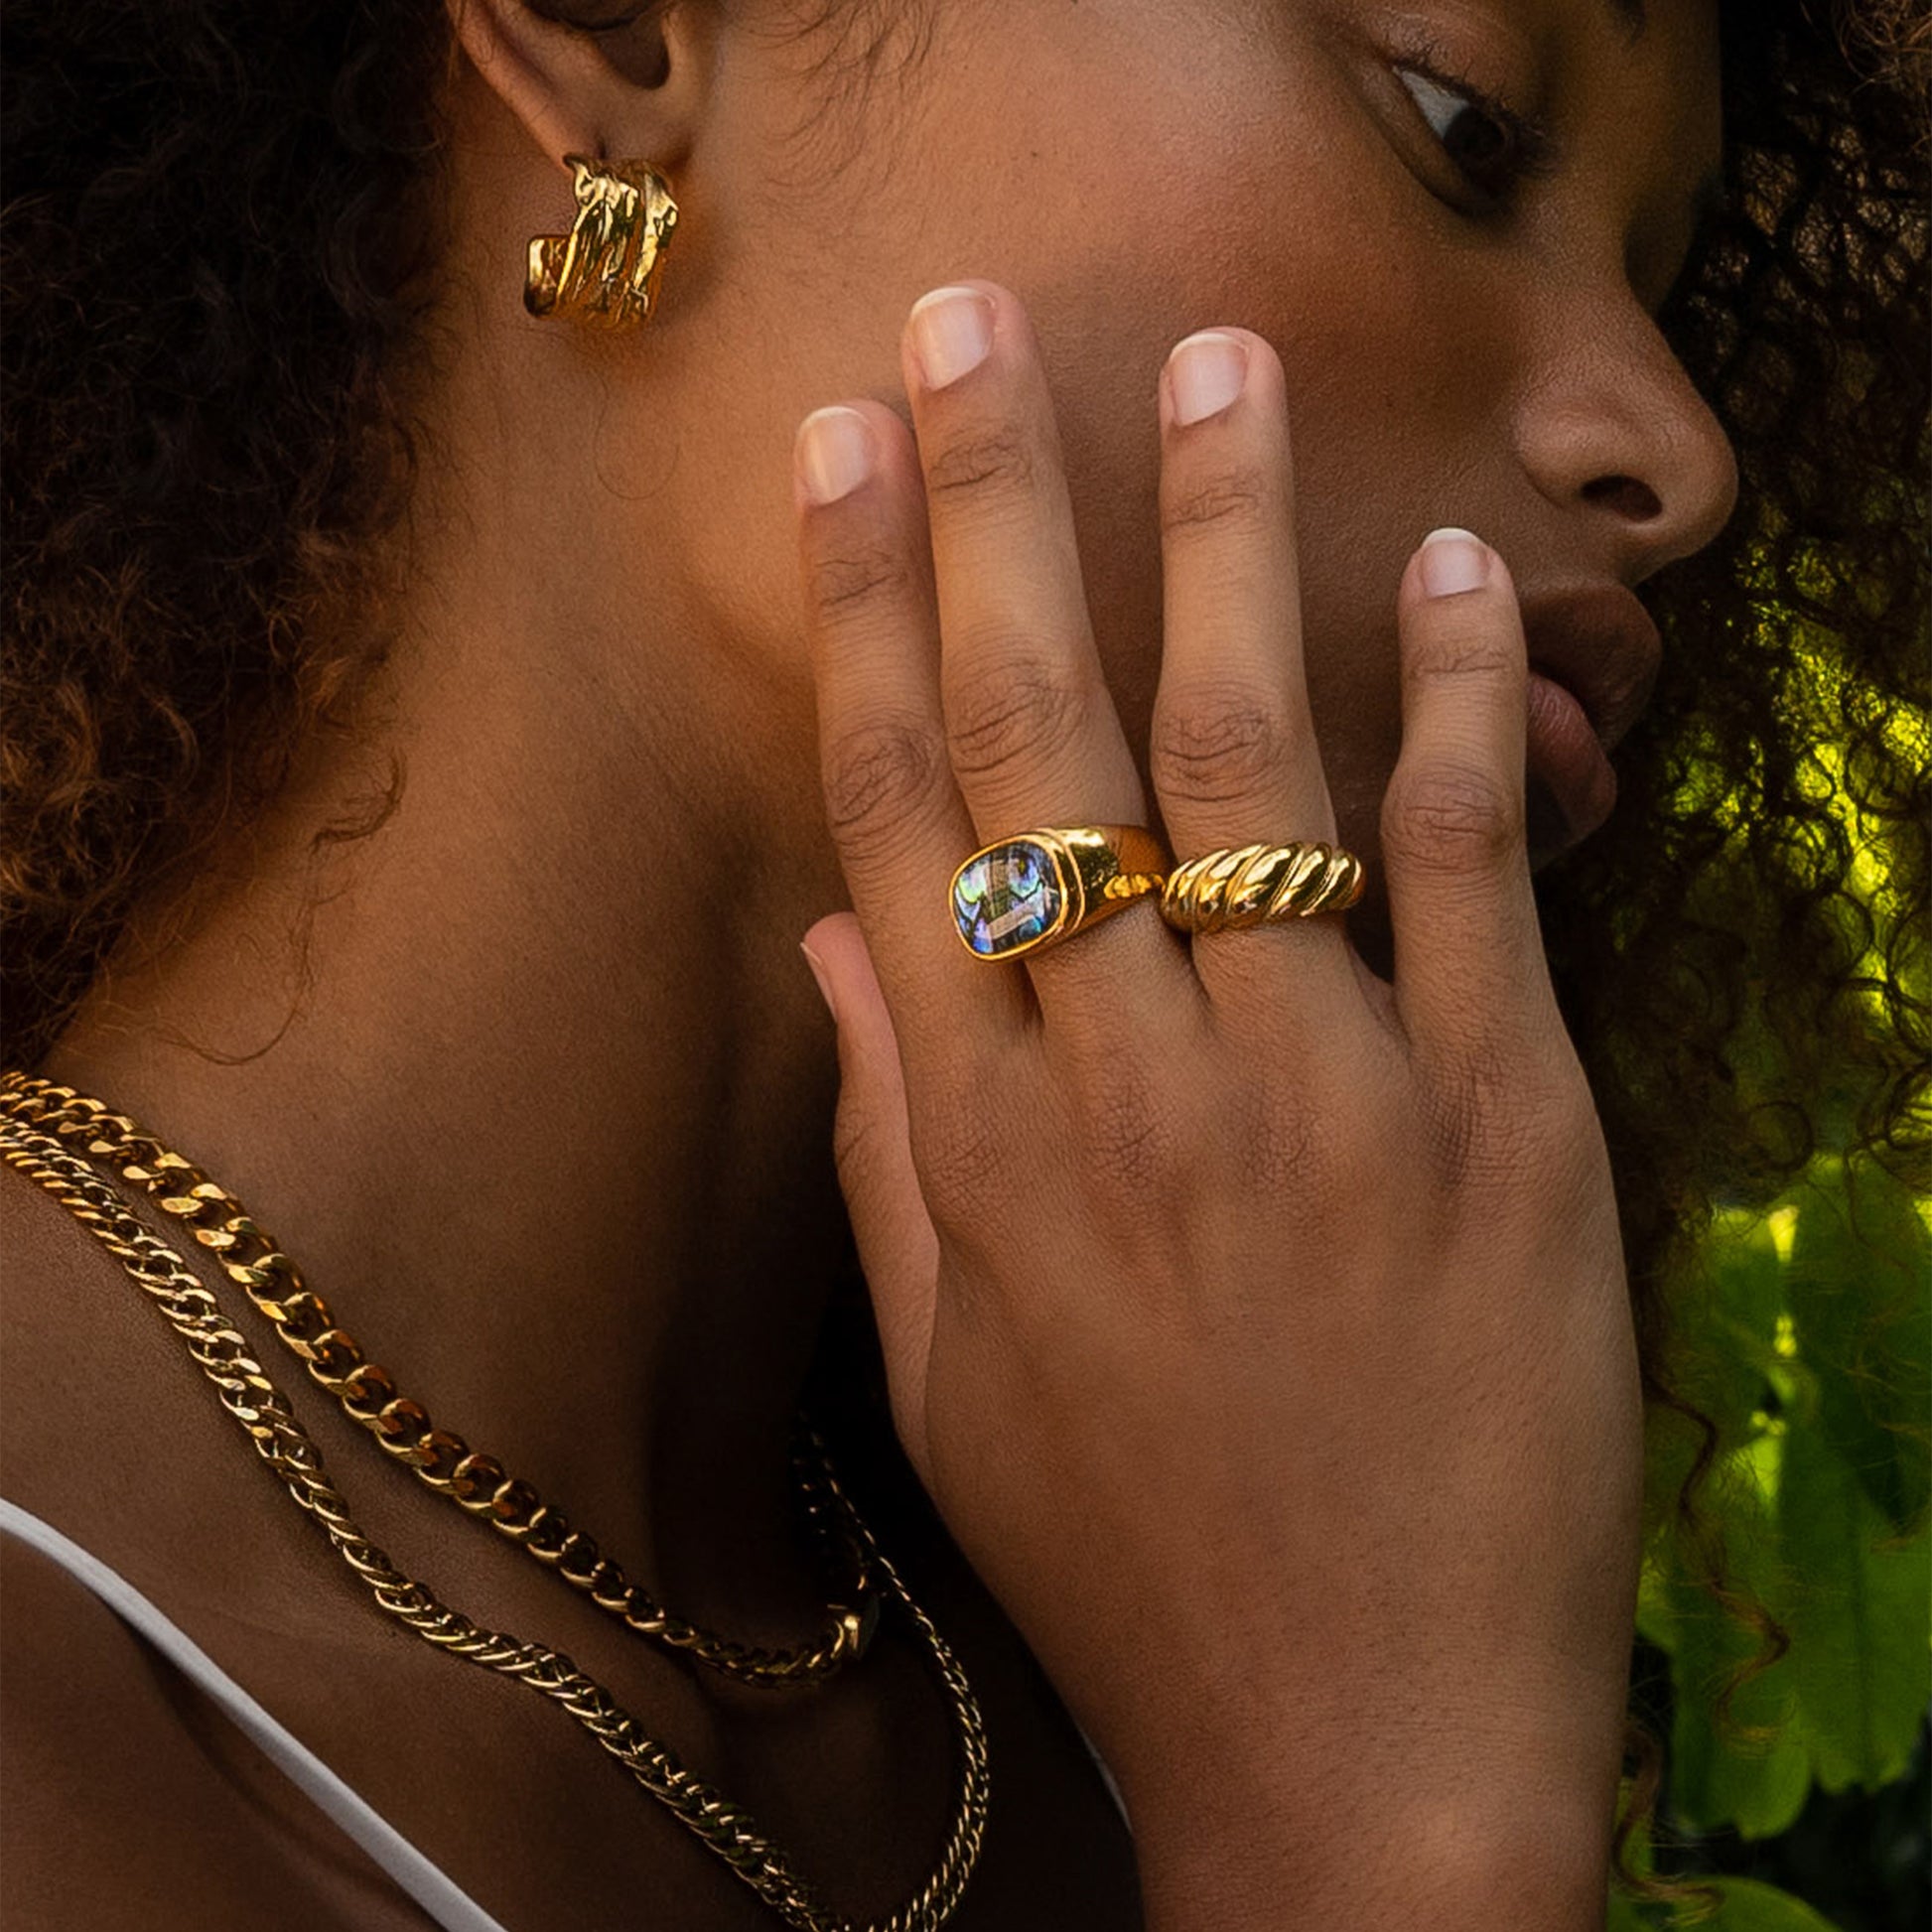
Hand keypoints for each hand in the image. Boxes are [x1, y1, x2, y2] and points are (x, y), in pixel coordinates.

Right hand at [793, 284, 1642, 1925]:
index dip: (856, 619)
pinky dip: (1461, 718)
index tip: (836, 459)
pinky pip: (1472, 881)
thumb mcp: (951, 1374)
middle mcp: (1135, 1090)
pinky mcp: (1505, 1130)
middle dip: (992, 516)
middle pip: (1049, 746)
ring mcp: (1327, 1098)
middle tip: (968, 333)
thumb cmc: (1132, 1562)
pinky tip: (1445, 580)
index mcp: (987, 1149)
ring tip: (1205, 371)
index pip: (900, 818)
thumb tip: (832, 933)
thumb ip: (888, 1139)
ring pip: (1254, 769)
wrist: (1362, 1747)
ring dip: (1221, 550)